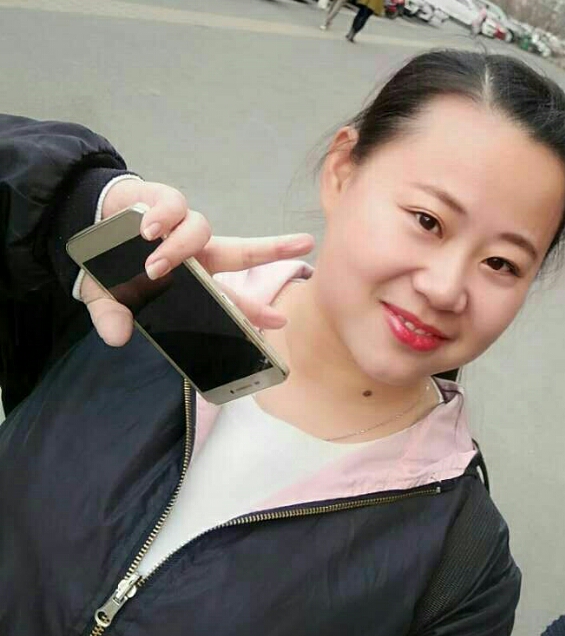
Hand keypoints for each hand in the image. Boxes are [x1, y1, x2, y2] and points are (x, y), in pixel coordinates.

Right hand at [80, 180, 313, 345]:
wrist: (91, 223)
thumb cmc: (114, 266)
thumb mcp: (108, 297)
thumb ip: (113, 316)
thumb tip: (116, 339)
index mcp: (196, 276)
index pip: (230, 293)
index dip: (253, 307)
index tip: (279, 320)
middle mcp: (198, 251)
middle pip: (242, 250)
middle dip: (274, 248)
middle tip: (305, 244)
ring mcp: (181, 224)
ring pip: (198, 231)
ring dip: (179, 249)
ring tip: (153, 265)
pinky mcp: (162, 200)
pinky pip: (172, 206)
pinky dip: (161, 218)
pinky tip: (147, 229)